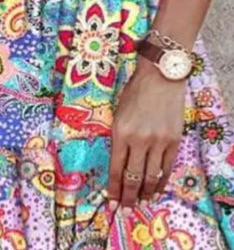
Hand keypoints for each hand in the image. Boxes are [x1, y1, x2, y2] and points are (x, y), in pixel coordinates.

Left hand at [107, 50, 185, 215]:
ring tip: (141, 203)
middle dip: (128, 197)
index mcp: (121, 132)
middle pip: (133, 178)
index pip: (116, 168)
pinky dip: (161, 182)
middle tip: (125, 209)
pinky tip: (156, 189)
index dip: (114, 189)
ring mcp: (159, 141)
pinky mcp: (174, 140)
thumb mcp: (118, 113)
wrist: (160, 77)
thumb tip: (118, 162)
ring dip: (145, 193)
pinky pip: (167, 168)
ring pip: (151, 177)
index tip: (112, 202)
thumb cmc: (135, 92)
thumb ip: (119, 137)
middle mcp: (139, 140)